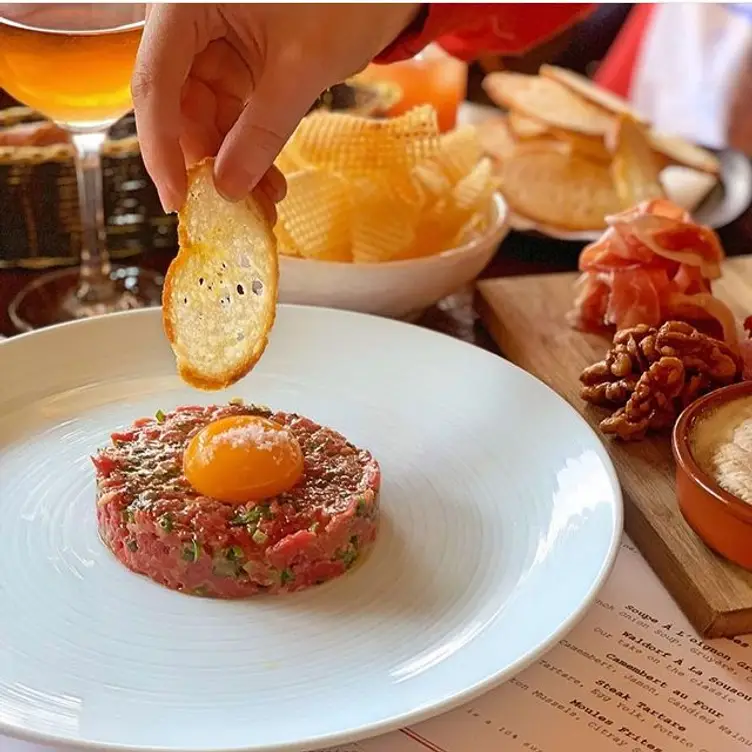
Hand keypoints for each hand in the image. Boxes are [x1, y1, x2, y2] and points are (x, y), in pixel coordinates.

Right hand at [131, 3, 419, 216]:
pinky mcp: (237, 59)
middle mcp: (189, 19)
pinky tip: (266, 180)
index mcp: (187, 1)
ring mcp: (213, 40)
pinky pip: (231, 111)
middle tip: (234, 209)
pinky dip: (247, 146)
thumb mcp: (302, 66)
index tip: (178, 199)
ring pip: (205, 115)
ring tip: (263, 202)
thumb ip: (262, 129)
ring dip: (230, 162)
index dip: (161, 147)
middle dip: (207, 162)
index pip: (155, 82)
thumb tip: (229, 188)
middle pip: (177, 104)